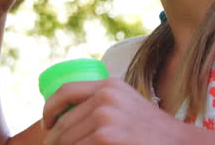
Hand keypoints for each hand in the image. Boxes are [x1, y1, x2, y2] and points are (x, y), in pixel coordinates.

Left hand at [43, 78, 181, 144]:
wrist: (177, 142)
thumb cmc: (150, 128)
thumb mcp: (125, 103)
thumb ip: (102, 101)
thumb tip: (69, 115)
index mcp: (108, 85)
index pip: (65, 90)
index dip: (50, 108)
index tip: (46, 124)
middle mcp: (105, 96)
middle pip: (64, 120)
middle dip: (53, 138)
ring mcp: (106, 115)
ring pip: (68, 138)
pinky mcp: (107, 135)